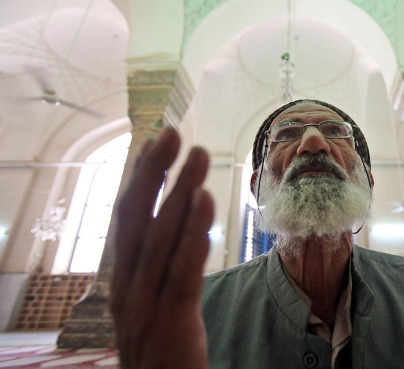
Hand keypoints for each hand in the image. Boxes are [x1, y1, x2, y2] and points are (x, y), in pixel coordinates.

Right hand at [110, 128, 213, 368]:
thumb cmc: (158, 352)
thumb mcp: (148, 307)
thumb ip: (153, 272)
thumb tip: (169, 233)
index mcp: (124, 281)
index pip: (127, 219)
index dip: (139, 179)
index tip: (154, 144)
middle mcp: (127, 288)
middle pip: (137, 219)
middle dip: (154, 172)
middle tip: (172, 132)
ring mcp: (144, 306)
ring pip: (160, 239)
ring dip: (179, 191)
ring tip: (198, 155)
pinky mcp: (170, 323)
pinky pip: (181, 272)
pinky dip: (191, 234)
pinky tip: (203, 201)